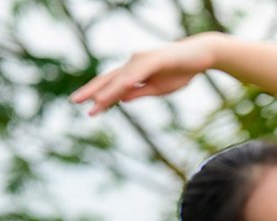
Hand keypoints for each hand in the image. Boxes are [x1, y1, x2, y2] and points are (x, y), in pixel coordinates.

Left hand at [70, 33, 224, 115]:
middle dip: (91, 90)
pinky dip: (126, 83)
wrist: (202, 55)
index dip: (99, 96)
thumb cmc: (182, 71)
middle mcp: (134, 63)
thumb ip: (140, 92)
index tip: (88, 110)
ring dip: (106, 91)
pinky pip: (137, 73)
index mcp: (135, 71)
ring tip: (93, 103)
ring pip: (120, 78)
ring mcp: (142, 60)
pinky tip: (118, 92)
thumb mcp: (159, 89)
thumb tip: (123, 99)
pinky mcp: (154, 59)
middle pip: (109, 78)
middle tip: (74, 101)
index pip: (112, 84)